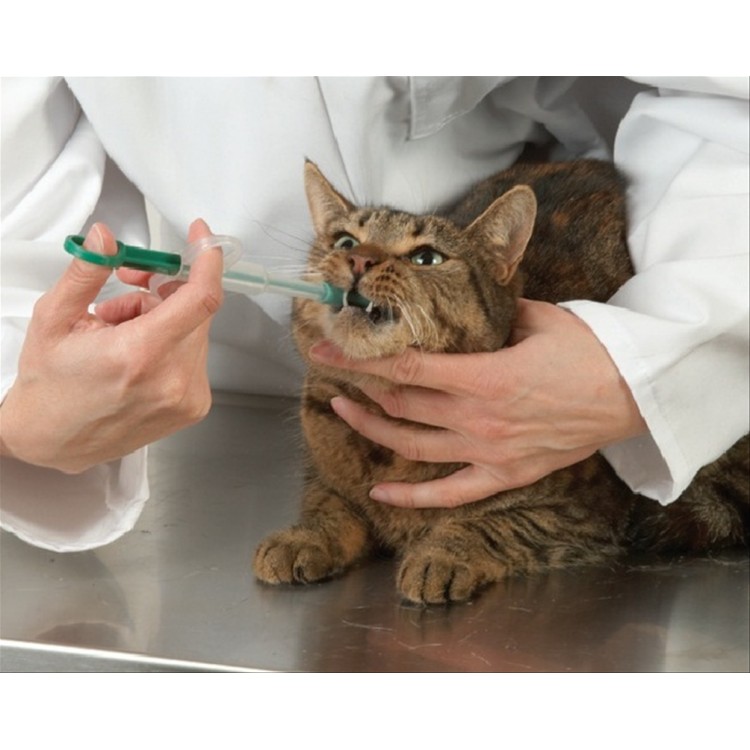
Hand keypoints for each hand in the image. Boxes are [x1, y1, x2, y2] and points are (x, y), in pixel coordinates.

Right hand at [0, 219, 223, 472]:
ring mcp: (186, 398)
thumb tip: (107, 238)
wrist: (52, 440)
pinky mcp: (193, 408)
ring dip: (166, 319)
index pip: (200, 299)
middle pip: (195, 310)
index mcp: (139, 354)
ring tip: (121, 330)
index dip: (207, 261)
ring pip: (195, 331)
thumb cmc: (50, 383)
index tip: (202, 238)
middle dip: (166, 289)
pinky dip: (173, 344)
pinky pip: (195, 356)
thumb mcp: (54, 318)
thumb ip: (86, 273)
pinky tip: (139, 354)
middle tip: (129, 286)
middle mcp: (172, 380)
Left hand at [310, 299, 645, 507]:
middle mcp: (478, 417)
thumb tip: (466, 306)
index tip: (327, 350)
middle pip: (402, 403)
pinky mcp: (503, 475)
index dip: (360, 359)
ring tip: (345, 411)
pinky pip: (449, 493)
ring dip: (373, 429)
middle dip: (359, 386)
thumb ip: (493, 314)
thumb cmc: (589, 352)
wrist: (631, 396)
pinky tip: (381, 492)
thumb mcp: (539, 319)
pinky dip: (412, 496)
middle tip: (334, 372)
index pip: (406, 365)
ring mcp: (488, 452)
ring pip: (413, 444)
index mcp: (484, 376)